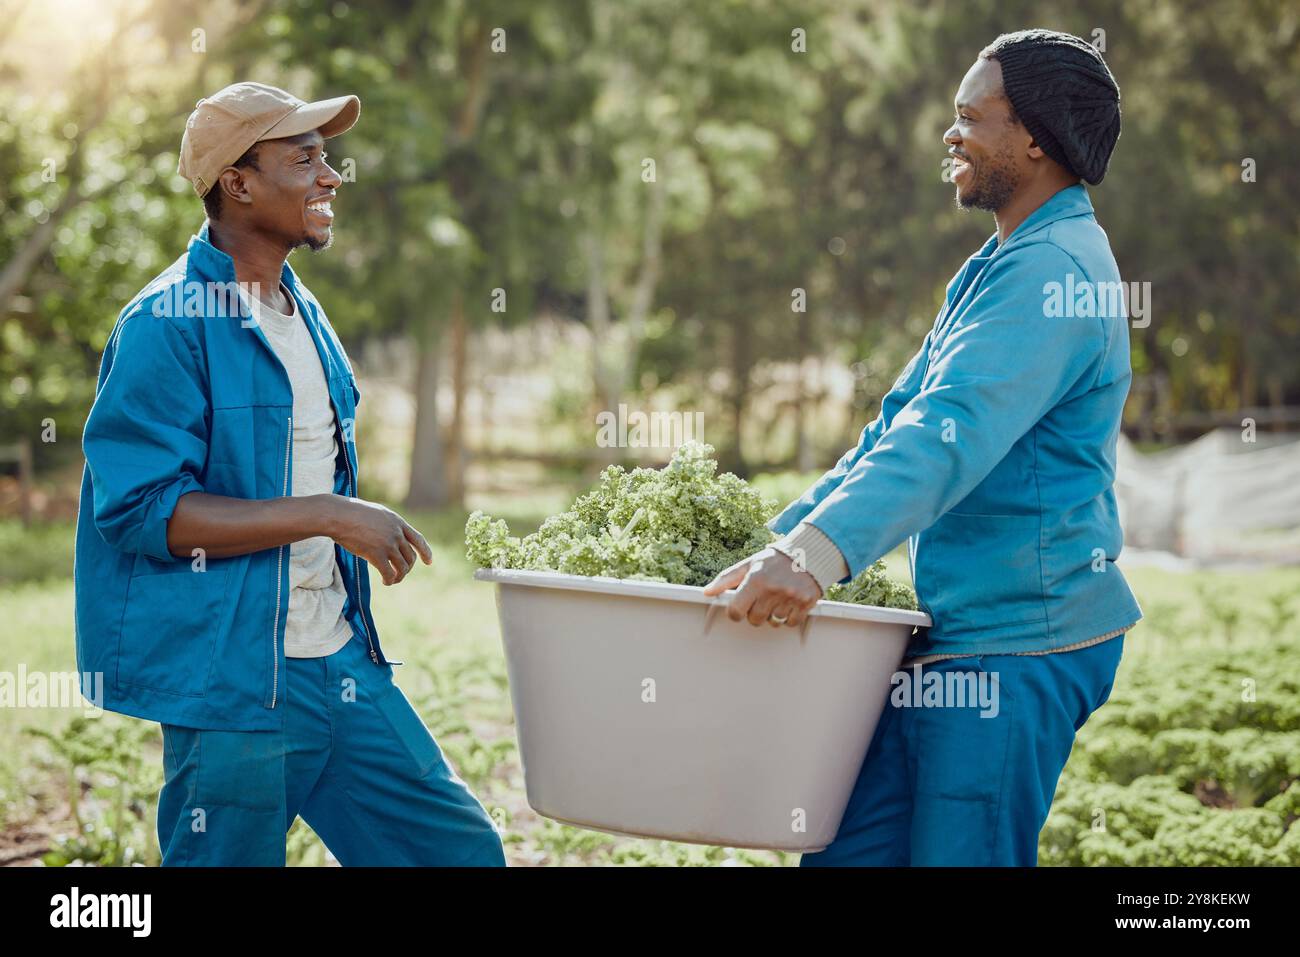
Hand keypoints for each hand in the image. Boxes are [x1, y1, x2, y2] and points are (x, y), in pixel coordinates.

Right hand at [324, 496, 432, 584]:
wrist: (339, 515)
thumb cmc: (352, 513)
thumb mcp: (376, 514)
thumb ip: (386, 525)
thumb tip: (389, 537)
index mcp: (398, 522)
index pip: (418, 539)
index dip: (425, 552)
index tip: (429, 562)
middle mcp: (397, 533)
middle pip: (410, 556)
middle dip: (407, 567)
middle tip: (399, 573)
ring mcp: (388, 544)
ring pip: (403, 567)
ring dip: (399, 576)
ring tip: (392, 580)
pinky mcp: (377, 554)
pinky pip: (389, 573)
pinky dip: (389, 580)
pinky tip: (385, 582)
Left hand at [702, 546, 821, 627]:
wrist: (807, 552)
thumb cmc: (774, 560)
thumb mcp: (748, 565)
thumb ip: (726, 579)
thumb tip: (707, 592)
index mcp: (756, 580)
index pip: (736, 611)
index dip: (735, 612)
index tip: (739, 607)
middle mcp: (773, 590)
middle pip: (755, 620)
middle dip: (755, 612)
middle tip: (761, 599)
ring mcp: (790, 597)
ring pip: (773, 622)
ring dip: (772, 614)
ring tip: (776, 598)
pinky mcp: (806, 603)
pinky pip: (790, 623)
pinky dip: (788, 617)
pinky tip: (788, 602)